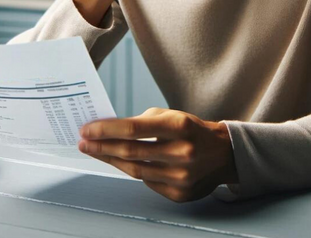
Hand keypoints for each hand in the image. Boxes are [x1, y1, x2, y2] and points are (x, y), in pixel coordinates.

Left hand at [78, 107, 237, 202]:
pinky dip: (132, 172)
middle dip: (102, 147)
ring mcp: (182, 176)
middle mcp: (182, 152)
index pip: (134, 128)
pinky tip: (120, 164)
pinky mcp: (180, 193)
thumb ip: (144, 122)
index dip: (106, 130)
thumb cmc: (193, 131)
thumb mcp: (173, 116)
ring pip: (135, 170)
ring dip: (111, 161)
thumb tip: (109, 131)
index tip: (88, 129)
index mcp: (180, 126)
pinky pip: (147, 182)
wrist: (225, 154)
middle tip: (84, 142)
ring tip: (95, 152)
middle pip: (131, 151)